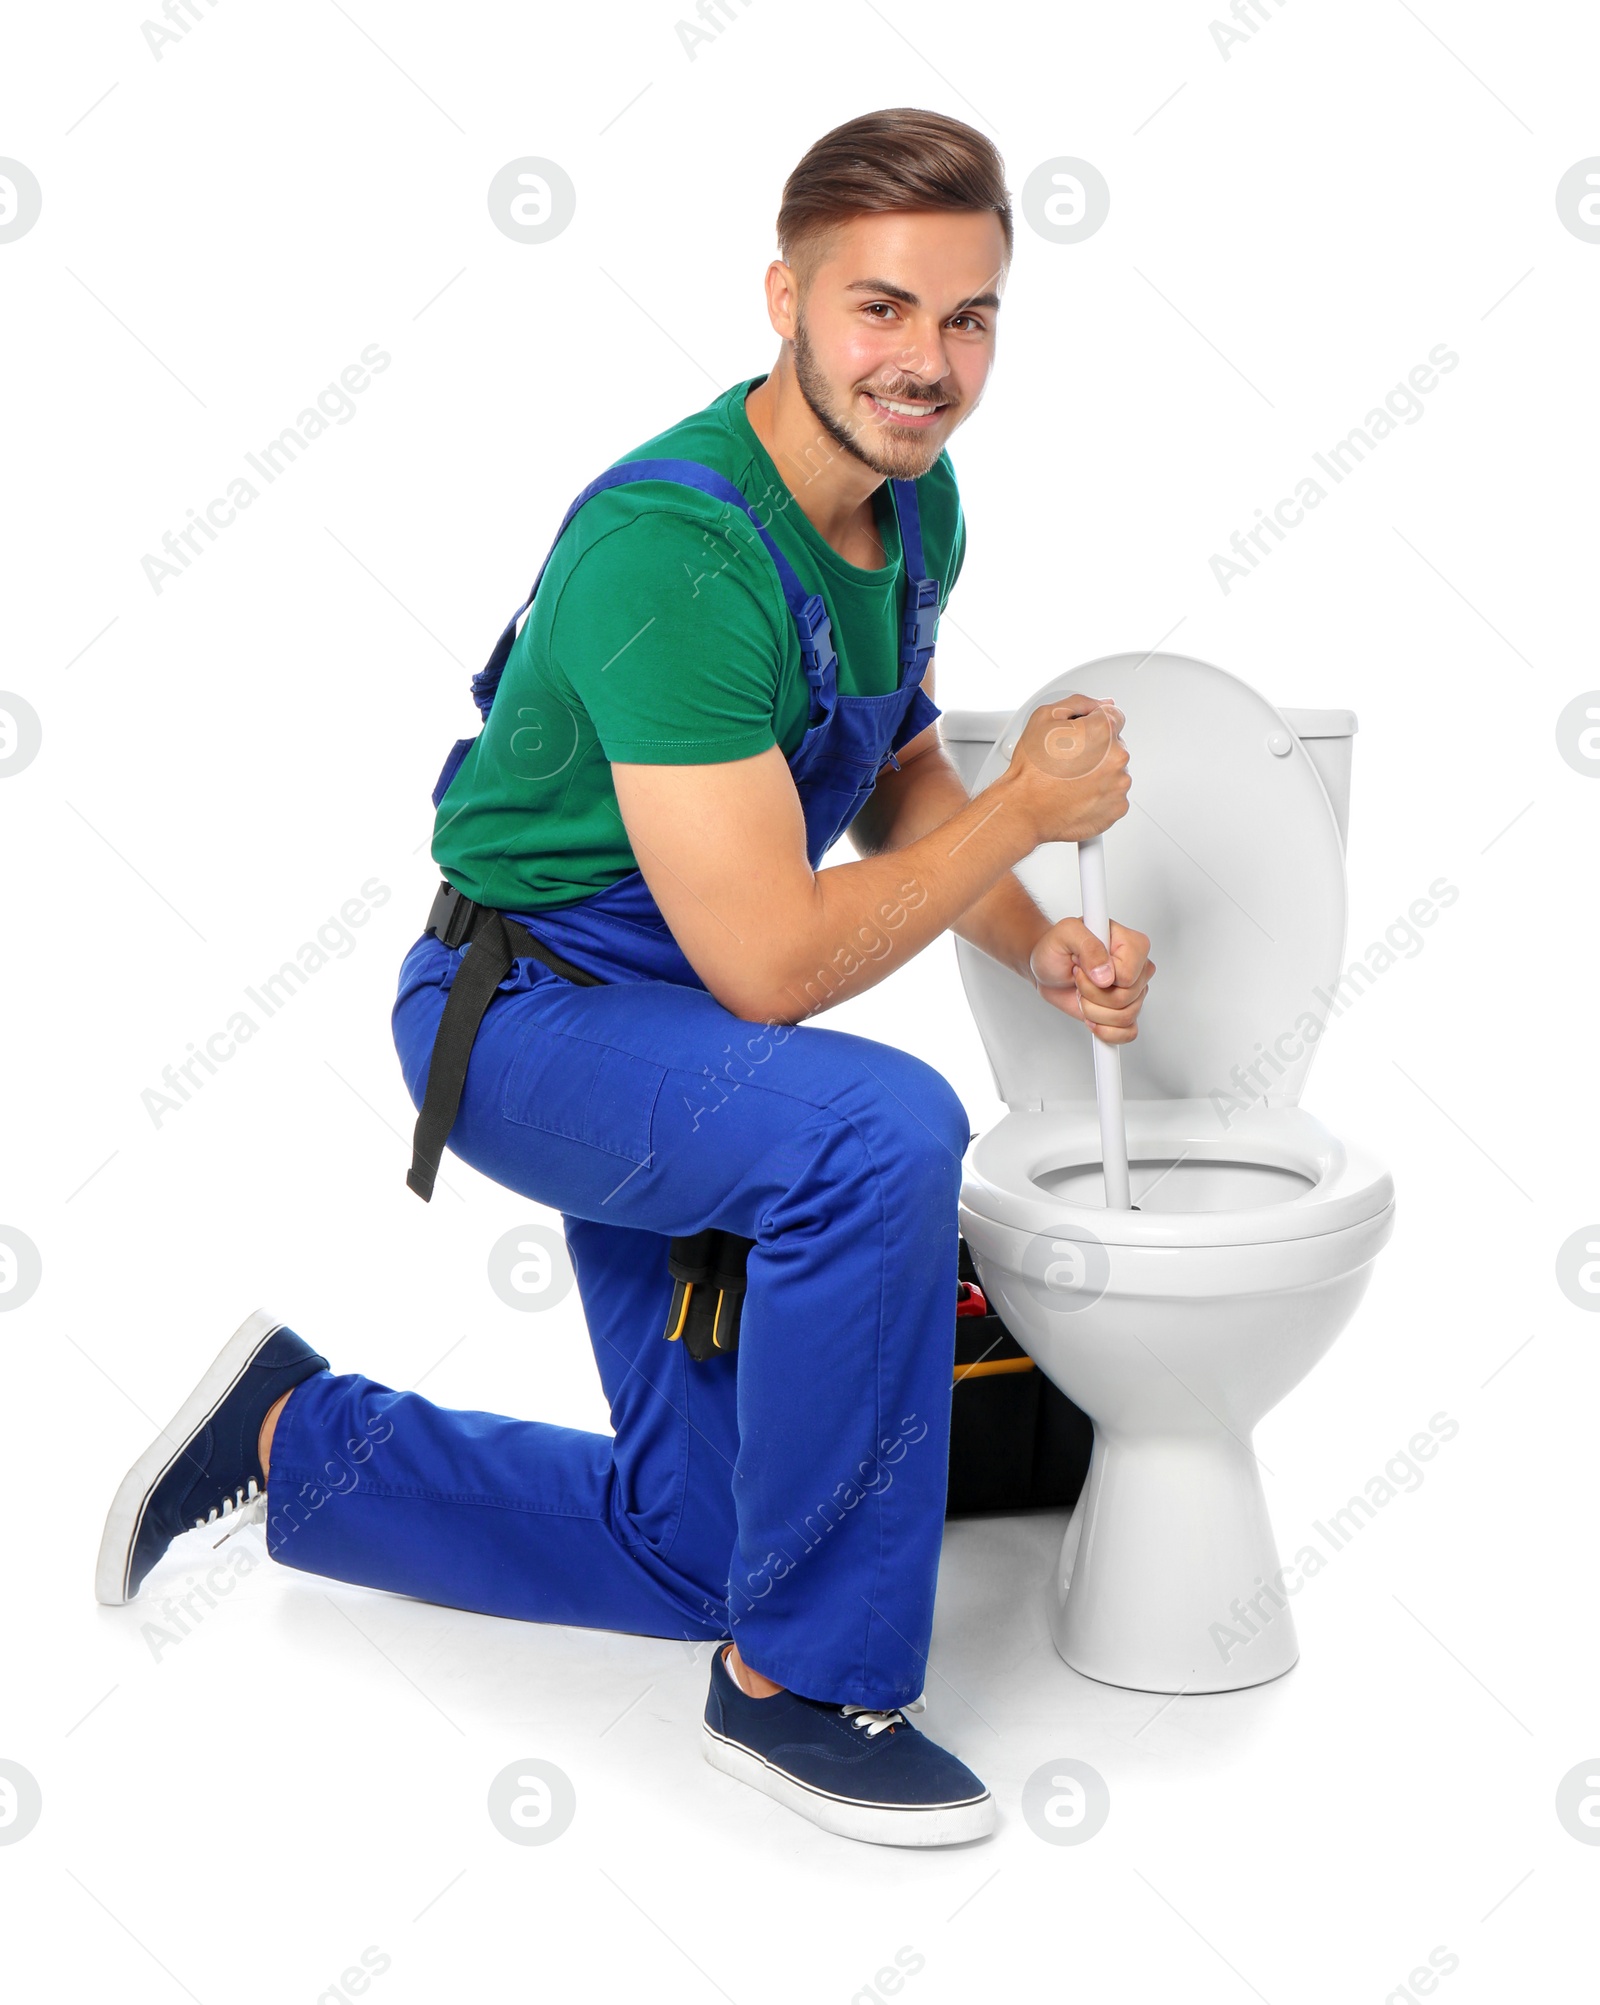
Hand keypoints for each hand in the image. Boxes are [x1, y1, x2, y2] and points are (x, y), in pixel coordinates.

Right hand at [1004, 695, 1129, 846]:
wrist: (1026, 808)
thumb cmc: (1032, 768)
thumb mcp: (1045, 716)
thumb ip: (1080, 702)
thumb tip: (1103, 703)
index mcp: (1103, 731)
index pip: (1114, 715)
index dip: (1094, 724)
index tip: (1081, 737)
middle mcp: (1117, 757)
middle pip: (1116, 744)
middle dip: (1097, 749)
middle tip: (1069, 761)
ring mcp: (1119, 784)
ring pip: (1115, 771)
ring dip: (1099, 773)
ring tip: (1072, 779)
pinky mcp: (1117, 807)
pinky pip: (1114, 795)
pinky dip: (1100, 795)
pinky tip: (1079, 794)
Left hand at [1029, 915, 1152, 1043]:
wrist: (1048, 969)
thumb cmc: (1057, 949)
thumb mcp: (1066, 934)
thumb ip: (1088, 946)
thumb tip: (1107, 975)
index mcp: (1131, 943)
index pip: (1128, 975)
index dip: (1100, 977)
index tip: (1082, 966)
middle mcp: (1137, 967)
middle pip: (1126, 998)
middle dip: (1092, 994)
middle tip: (1079, 979)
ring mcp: (1134, 991)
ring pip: (1125, 1016)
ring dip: (1093, 1010)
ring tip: (1082, 994)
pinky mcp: (1125, 1011)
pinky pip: (1129, 1032)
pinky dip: (1106, 1031)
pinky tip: (1092, 1018)